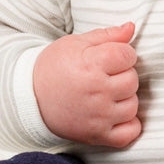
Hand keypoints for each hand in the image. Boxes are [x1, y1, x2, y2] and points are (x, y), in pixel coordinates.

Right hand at [33, 22, 140, 146]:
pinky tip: (115, 114)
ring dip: (125, 99)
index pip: (127, 55)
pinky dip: (128, 124)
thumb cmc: (54, 68)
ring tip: (107, 94)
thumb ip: (107, 35)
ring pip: (133, 105)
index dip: (123, 54)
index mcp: (90, 65)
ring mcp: (98, 116)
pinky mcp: (97, 135)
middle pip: (132, 80)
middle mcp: (96, 92)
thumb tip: (131, 27)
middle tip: (106, 76)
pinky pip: (130, 133)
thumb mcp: (75, 44)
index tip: (112, 57)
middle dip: (123, 75)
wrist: (30, 98)